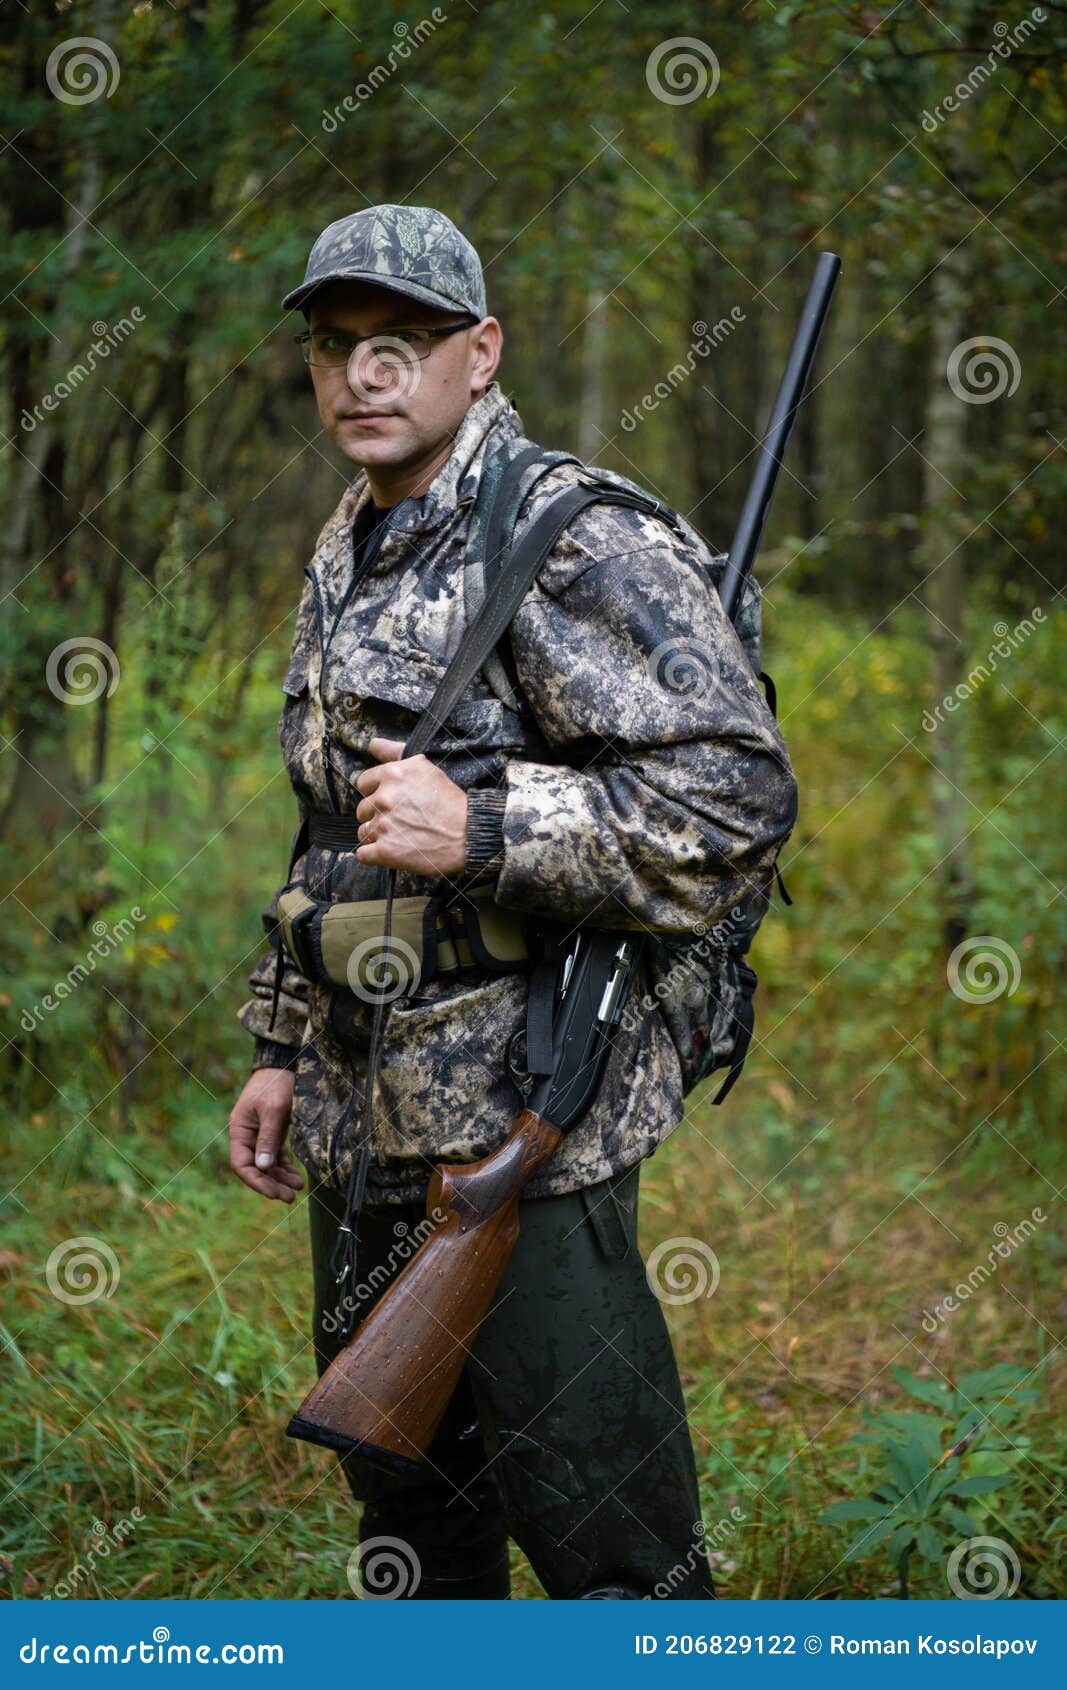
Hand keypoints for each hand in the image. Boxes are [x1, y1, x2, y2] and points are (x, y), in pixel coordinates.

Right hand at [228, 1068, 304, 1201]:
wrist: (286, 1063)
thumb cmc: (276, 1083)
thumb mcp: (273, 1110)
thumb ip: (268, 1138)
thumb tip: (263, 1167)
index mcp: (239, 1130)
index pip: (241, 1165)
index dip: (256, 1182)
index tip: (273, 1193)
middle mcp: (247, 1136)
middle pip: (256, 1168)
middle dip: (271, 1184)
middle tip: (289, 1197)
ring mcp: (260, 1135)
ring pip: (267, 1164)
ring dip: (280, 1178)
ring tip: (297, 1189)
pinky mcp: (274, 1132)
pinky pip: (276, 1156)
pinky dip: (285, 1167)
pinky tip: (296, 1177)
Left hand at [354, 736, 468, 875]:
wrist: (469, 834)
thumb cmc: (450, 801)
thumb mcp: (425, 768)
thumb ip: (395, 753)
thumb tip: (373, 743)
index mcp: (392, 775)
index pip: (363, 784)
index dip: (376, 793)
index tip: (392, 802)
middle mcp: (384, 798)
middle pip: (362, 809)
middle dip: (377, 815)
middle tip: (402, 821)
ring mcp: (384, 826)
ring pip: (364, 832)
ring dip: (378, 836)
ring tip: (401, 837)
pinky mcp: (386, 852)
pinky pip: (363, 855)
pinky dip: (373, 855)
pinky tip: (391, 852)